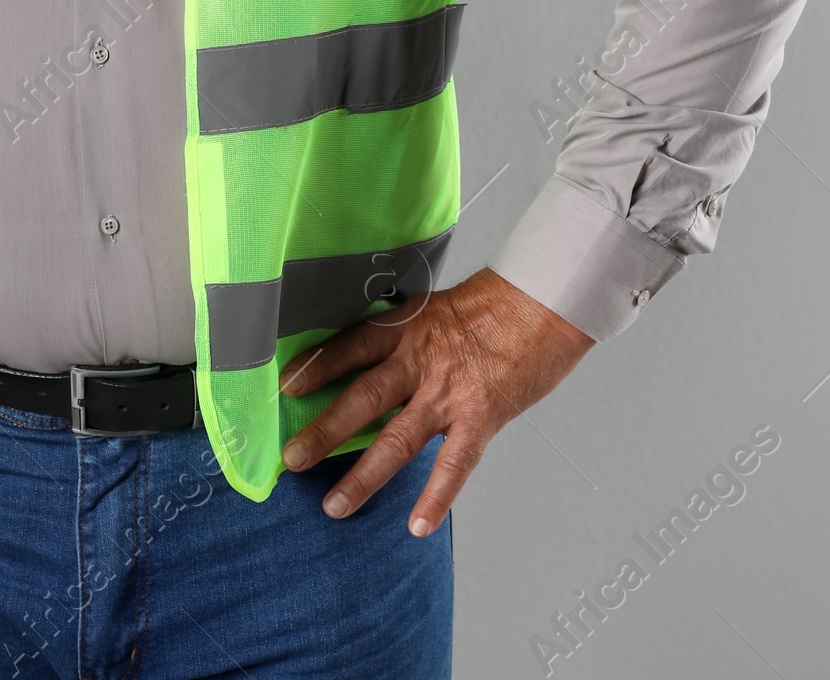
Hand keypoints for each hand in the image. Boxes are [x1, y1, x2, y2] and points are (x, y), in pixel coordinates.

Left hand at [278, 266, 592, 530]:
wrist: (542, 304)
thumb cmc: (492, 306)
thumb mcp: (434, 309)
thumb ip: (403, 337)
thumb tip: (369, 360)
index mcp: (405, 327)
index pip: (350, 345)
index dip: (317, 365)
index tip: (287, 386)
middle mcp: (419, 360)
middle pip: (363, 397)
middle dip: (324, 431)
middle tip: (292, 458)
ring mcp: (448, 392)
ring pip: (396, 439)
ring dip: (363, 476)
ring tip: (334, 505)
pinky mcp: (480, 418)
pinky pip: (454, 465)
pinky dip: (435, 498)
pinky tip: (416, 525)